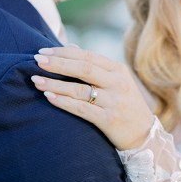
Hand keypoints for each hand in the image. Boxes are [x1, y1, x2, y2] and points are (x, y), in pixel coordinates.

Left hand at [31, 46, 154, 150]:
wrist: (145, 134)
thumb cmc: (125, 104)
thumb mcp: (116, 80)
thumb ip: (95, 65)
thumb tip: (71, 47)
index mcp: (118, 69)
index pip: (87, 55)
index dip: (64, 52)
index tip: (43, 50)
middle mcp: (117, 83)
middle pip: (83, 68)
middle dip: (57, 63)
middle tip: (36, 60)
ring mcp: (114, 101)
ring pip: (79, 89)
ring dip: (55, 84)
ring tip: (36, 80)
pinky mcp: (109, 120)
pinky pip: (81, 109)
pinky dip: (63, 102)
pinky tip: (49, 97)